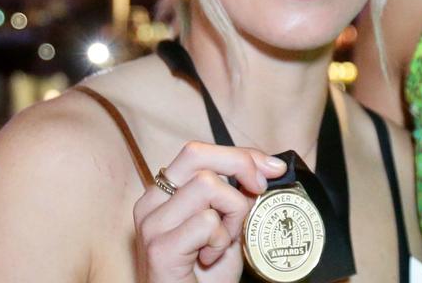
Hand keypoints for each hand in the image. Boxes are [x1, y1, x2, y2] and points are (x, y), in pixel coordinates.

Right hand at [133, 141, 287, 282]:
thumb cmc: (206, 274)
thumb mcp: (227, 226)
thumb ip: (237, 197)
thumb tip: (265, 169)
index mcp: (162, 193)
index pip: (198, 151)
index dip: (240, 154)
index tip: (271, 168)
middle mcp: (150, 203)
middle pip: (196, 154)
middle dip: (239, 165)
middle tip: (259, 190)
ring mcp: (152, 224)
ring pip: (208, 185)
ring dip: (231, 213)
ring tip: (223, 240)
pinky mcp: (160, 248)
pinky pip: (207, 222)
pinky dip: (221, 239)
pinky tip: (210, 257)